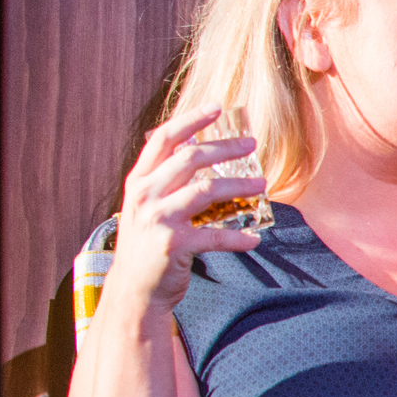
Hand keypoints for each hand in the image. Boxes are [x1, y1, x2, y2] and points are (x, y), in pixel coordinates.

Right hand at [108, 107, 264, 314]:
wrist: (134, 288)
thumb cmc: (148, 244)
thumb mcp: (148, 206)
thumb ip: (166, 179)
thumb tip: (195, 145)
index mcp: (139, 181)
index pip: (164, 139)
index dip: (191, 120)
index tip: (217, 108)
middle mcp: (145, 195)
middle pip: (191, 158)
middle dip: (225, 148)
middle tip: (252, 145)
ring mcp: (158, 218)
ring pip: (207, 190)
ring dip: (240, 186)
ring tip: (262, 184)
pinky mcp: (175, 244)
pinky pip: (216, 236)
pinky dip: (239, 238)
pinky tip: (255, 239)